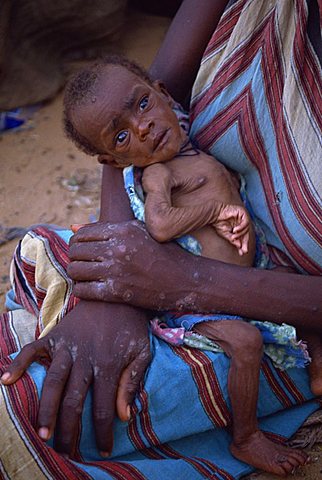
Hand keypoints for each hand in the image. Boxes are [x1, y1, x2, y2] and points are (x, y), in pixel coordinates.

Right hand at [0, 301, 150, 456]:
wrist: (116, 293)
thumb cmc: (131, 325)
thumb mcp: (142, 351)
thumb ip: (132, 382)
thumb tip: (122, 415)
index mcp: (109, 364)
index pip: (103, 407)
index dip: (103, 432)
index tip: (103, 449)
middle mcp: (85, 357)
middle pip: (73, 400)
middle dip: (68, 430)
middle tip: (64, 450)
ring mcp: (67, 345)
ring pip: (53, 382)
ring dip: (46, 408)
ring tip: (42, 432)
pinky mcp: (55, 335)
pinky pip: (33, 349)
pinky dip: (19, 364)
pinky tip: (6, 380)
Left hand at [67, 220, 194, 310]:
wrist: (184, 280)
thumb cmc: (163, 253)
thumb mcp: (139, 231)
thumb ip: (107, 228)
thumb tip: (73, 227)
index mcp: (122, 230)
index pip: (82, 233)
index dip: (78, 241)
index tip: (83, 248)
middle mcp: (117, 248)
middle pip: (75, 251)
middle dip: (75, 257)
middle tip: (83, 263)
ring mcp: (115, 271)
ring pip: (75, 270)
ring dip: (77, 274)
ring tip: (85, 275)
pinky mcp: (116, 292)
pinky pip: (83, 290)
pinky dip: (82, 290)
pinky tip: (90, 288)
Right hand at [214, 204, 250, 255]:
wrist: (214, 214)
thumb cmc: (219, 223)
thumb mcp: (226, 234)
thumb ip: (233, 240)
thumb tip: (240, 246)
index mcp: (238, 227)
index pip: (243, 237)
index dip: (243, 245)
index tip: (242, 253)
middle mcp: (242, 222)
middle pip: (247, 233)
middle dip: (245, 242)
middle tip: (244, 249)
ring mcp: (243, 217)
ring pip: (246, 229)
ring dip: (240, 234)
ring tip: (233, 237)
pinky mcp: (243, 212)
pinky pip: (245, 222)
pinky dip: (241, 227)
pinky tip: (235, 230)